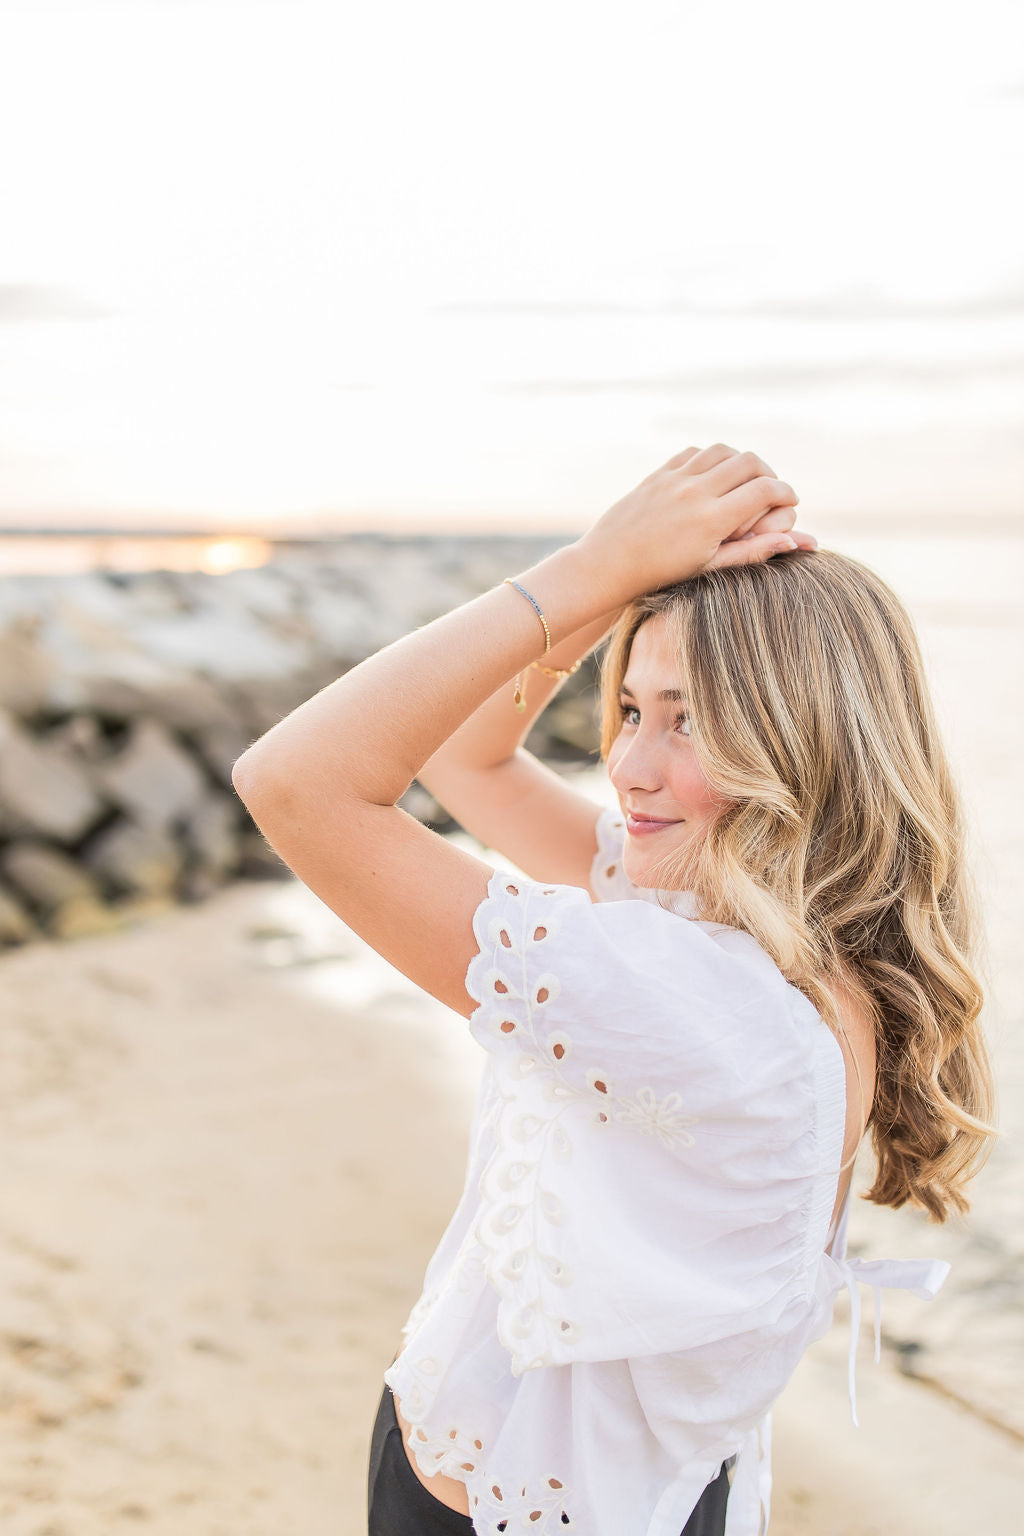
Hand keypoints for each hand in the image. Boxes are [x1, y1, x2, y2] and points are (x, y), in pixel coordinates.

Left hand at [577, 443, 816, 602]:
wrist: (609, 566)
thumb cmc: (662, 576)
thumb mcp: (711, 568)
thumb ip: (754, 552)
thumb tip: (798, 541)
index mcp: (711, 520)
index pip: (765, 490)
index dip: (785, 492)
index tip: (791, 499)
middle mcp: (695, 492)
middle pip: (749, 462)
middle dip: (768, 473)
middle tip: (772, 489)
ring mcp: (675, 479)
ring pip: (723, 450)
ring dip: (740, 461)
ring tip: (745, 480)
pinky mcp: (659, 473)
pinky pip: (695, 452)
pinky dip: (712, 458)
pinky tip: (714, 476)